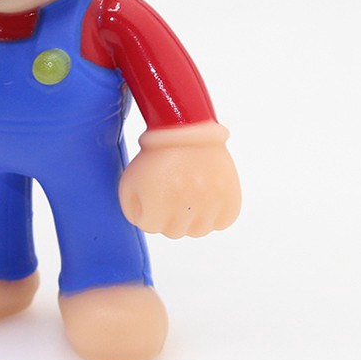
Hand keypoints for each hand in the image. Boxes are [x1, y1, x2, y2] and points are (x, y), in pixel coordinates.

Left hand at [119, 122, 240, 237]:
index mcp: (158, 202)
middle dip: (167, 215)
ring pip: (198, 230)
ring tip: (186, 196)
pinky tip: (205, 200)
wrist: (185, 127)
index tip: (150, 194)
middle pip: (174, 232)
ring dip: (190, 218)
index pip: (149, 227)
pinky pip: (223, 221)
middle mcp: (185, 206)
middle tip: (168, 194)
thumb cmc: (155, 155)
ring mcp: (210, 202)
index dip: (146, 209)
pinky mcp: (230, 197)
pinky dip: (214, 215)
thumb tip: (147, 225)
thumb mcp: (130, 180)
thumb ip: (131, 210)